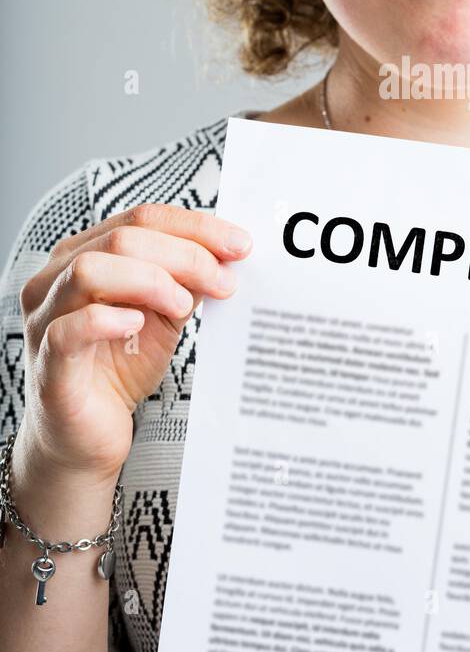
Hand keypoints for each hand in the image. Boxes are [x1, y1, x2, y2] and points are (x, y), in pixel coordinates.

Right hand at [18, 204, 251, 482]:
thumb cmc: (120, 366)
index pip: (142, 218)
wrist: (88, 433)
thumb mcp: (164, 315)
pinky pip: (69, 329)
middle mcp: (57, 277)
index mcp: (85, 253)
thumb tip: (226, 256)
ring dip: (149, 280)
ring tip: (183, 306)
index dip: (195, 227)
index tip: (240, 245)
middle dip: (184, 255)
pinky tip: (137, 323)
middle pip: (122, 239)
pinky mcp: (47, 361)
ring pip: (90, 271)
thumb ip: (186, 282)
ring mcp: (46, 317)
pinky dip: (107, 320)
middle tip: (223, 281)